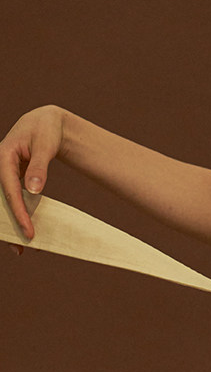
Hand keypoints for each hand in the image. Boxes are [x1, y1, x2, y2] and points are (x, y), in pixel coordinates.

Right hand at [0, 105, 66, 253]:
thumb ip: (40, 168)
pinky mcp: (11, 179)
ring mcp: (4, 173)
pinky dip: (18, 214)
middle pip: (1, 200)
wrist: (46, 122)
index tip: (28, 231)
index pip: (9, 189)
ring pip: (4, 202)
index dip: (18, 212)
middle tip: (20, 249)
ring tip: (21, 248)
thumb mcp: (46, 145)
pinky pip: (12, 199)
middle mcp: (0, 166)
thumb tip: (34, 191)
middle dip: (10, 224)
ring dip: (12, 223)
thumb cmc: (46, 130)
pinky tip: (25, 230)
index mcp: (3, 155)